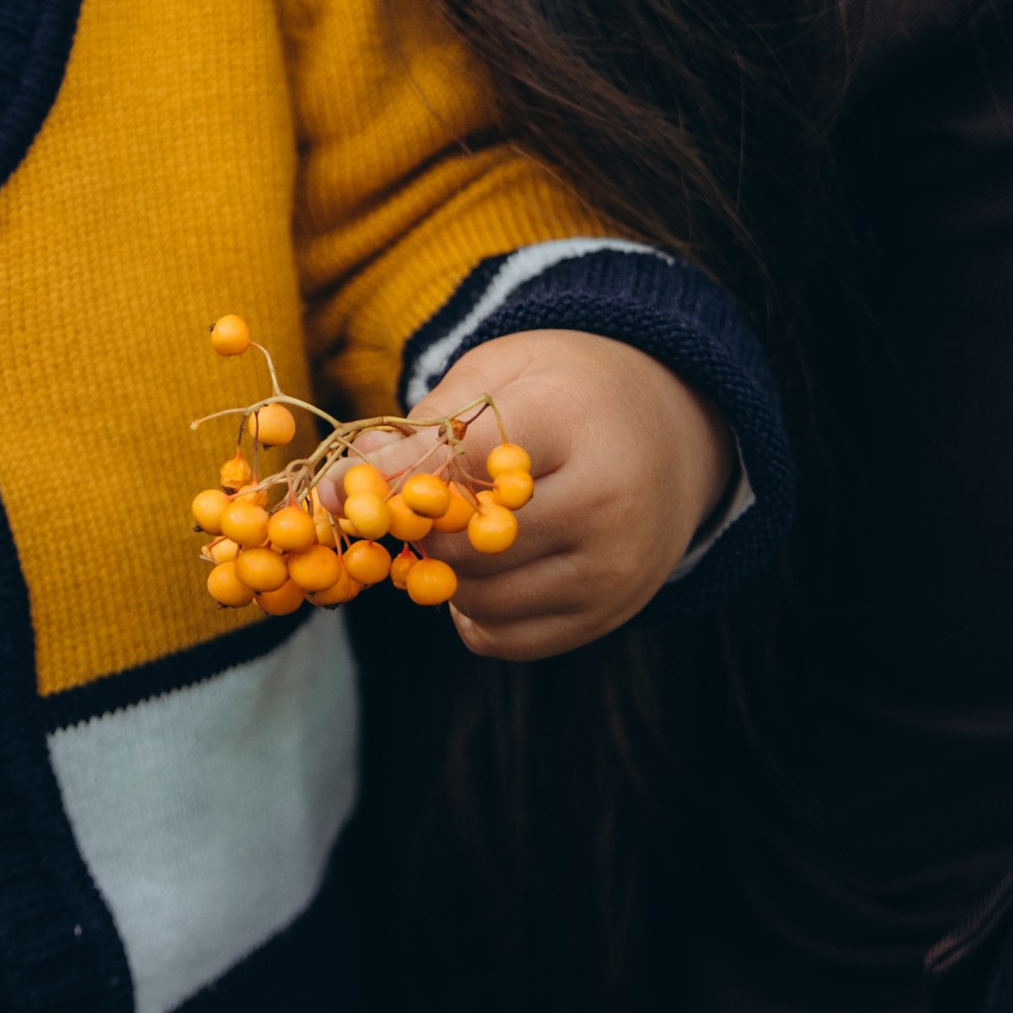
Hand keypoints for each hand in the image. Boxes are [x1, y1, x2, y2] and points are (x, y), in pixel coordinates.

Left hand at [363, 328, 731, 661]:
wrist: (675, 425)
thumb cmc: (567, 388)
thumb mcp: (499, 373)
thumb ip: (425, 426)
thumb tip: (345, 482)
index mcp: (573, 421)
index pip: (463, 465)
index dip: (391, 483)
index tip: (338, 491)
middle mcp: (606, 503)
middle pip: (468, 544)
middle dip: (415, 534)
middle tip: (394, 515)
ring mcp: (615, 568)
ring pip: (484, 599)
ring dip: (442, 577)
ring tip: (445, 535)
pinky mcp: (612, 613)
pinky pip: (509, 639)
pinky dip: (475, 613)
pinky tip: (479, 570)